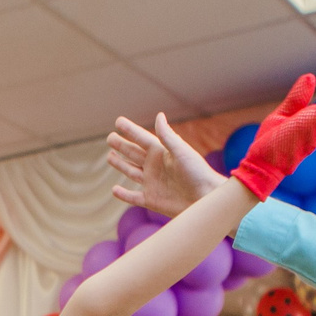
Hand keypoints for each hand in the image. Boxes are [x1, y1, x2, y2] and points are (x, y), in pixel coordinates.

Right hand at [107, 111, 224, 218]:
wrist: (206, 199)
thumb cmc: (197, 173)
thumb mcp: (181, 152)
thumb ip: (168, 136)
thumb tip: (159, 115)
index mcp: (161, 152)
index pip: (141, 138)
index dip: (129, 130)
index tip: (118, 121)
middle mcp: (155, 166)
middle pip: (133, 153)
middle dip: (121, 145)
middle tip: (110, 137)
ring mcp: (152, 183)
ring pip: (131, 171)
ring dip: (120, 164)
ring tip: (109, 156)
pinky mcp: (151, 200)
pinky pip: (133, 197)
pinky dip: (123, 194)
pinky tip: (114, 189)